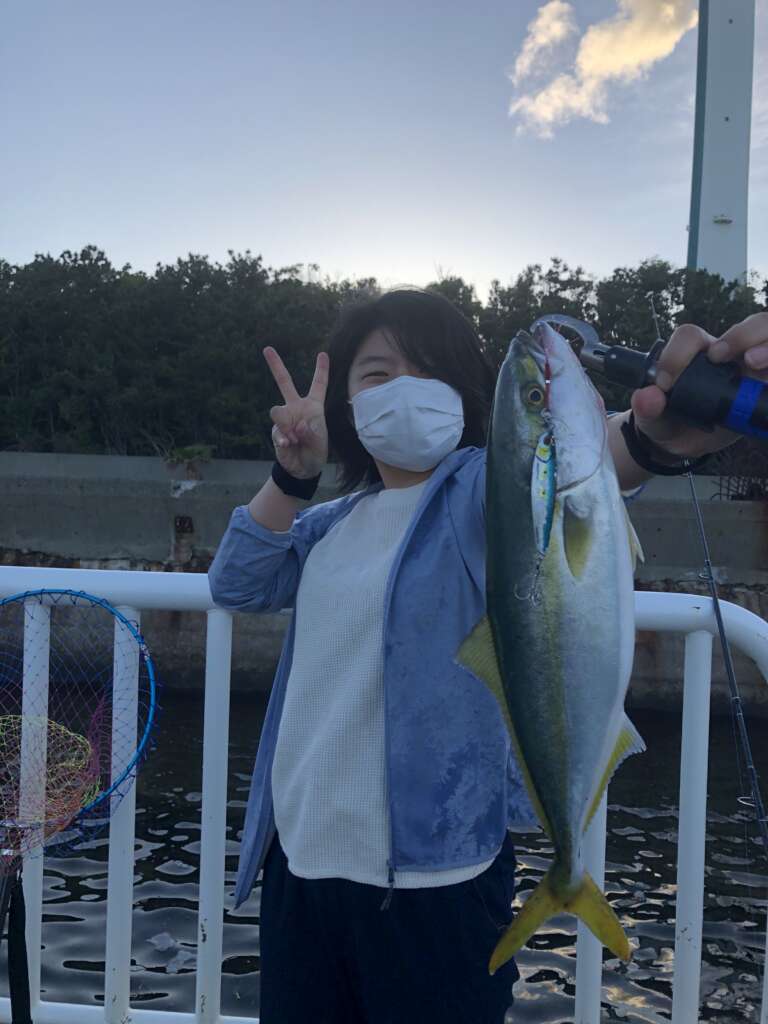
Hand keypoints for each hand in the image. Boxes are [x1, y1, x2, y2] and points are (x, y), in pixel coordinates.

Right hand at [263, 347, 328, 478]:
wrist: (302, 469)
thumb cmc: (315, 453)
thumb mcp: (320, 444)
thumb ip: (311, 433)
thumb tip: (298, 425)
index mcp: (313, 407)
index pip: (318, 385)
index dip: (321, 370)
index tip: (323, 354)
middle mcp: (296, 408)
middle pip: (284, 382)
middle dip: (275, 365)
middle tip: (267, 348)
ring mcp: (284, 418)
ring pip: (277, 410)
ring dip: (286, 424)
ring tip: (295, 439)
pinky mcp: (276, 431)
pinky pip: (277, 430)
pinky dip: (284, 439)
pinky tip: (289, 445)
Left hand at [629, 312, 767, 458]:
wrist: (684, 442)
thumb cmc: (668, 422)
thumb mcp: (651, 421)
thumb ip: (646, 409)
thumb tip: (647, 397)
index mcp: (693, 353)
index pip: (690, 336)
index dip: (679, 354)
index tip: (667, 384)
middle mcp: (727, 354)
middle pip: (748, 325)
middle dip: (743, 334)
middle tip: (726, 357)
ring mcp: (750, 370)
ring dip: (766, 346)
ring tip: (753, 362)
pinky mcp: (762, 388)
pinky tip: (766, 389)